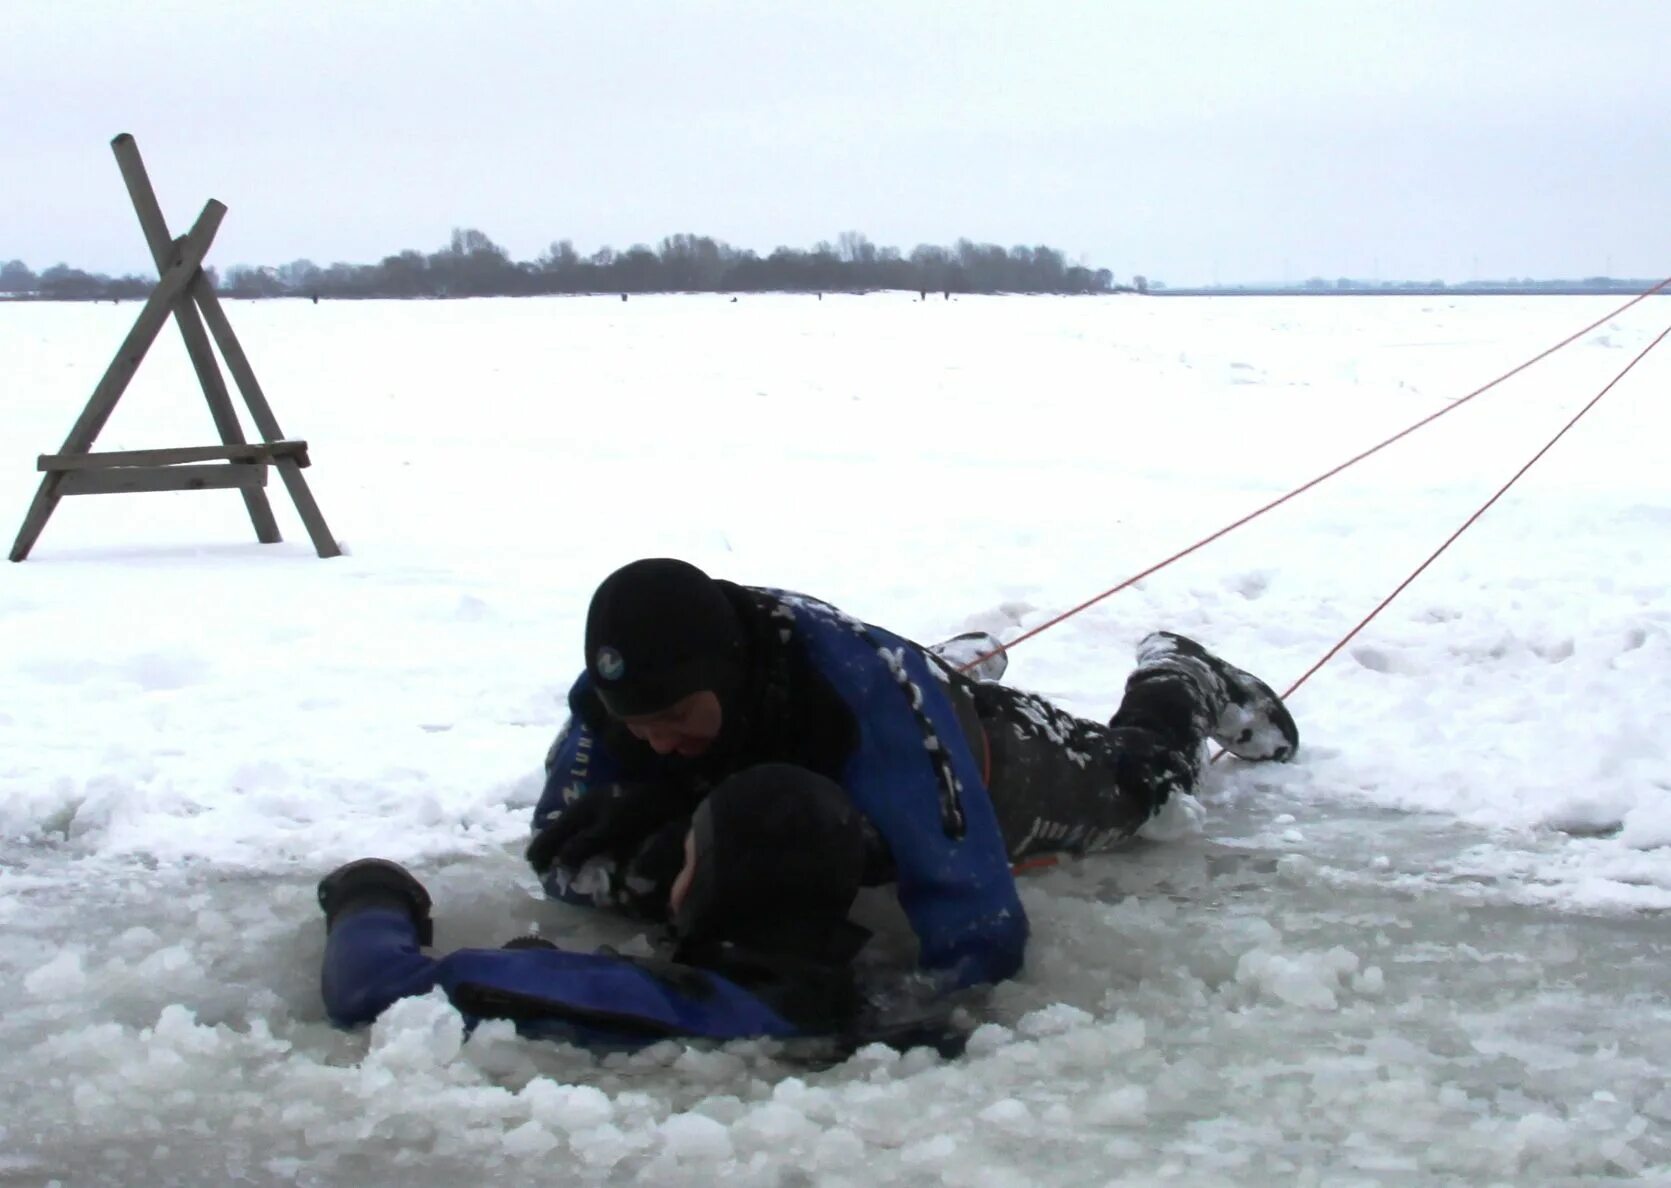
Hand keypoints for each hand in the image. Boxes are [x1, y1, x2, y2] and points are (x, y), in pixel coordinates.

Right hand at [526, 782, 683, 876]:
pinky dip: (575, 836)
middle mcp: (583, 805)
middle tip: (540, 864)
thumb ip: (583, 844)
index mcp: (578, 810)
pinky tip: (578, 843)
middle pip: (559, 828)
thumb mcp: (608, 829)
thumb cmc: (635, 809)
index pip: (552, 833)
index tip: (531, 864)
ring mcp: (595, 804)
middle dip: (548, 845)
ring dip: (561, 841)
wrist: (665, 792)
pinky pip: (582, 825)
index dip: (541, 849)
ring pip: (570, 826)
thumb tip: (559, 862)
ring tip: (554, 856)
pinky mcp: (608, 808)